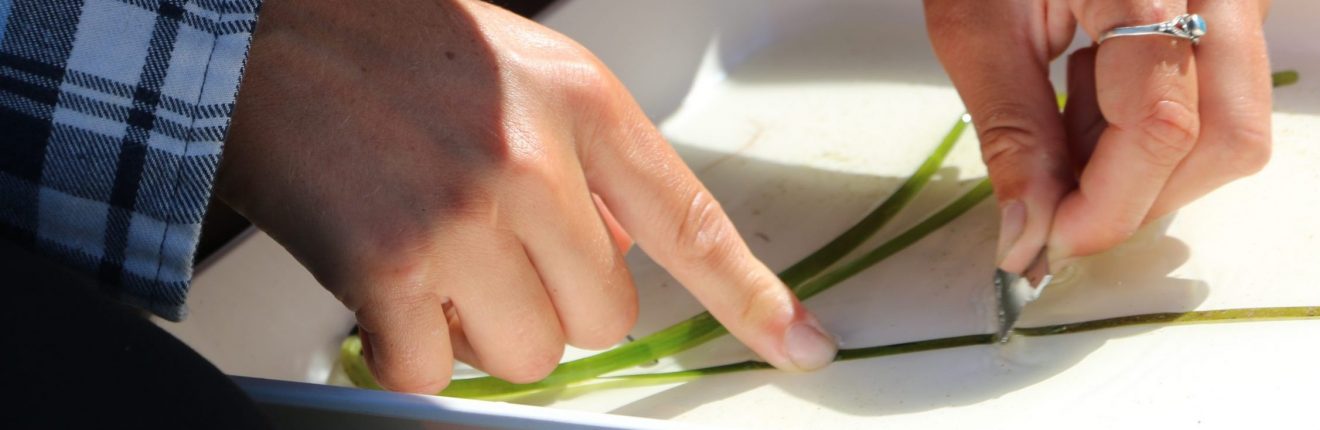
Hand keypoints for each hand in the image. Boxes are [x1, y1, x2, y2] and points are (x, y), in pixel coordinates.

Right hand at [220, 0, 834, 392]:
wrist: (252, 29)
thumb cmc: (383, 45)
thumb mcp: (517, 73)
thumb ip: (581, 163)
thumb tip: (613, 253)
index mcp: (580, 105)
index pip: (690, 221)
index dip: (751, 296)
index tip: (799, 343)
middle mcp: (534, 160)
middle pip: (603, 316)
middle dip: (551, 301)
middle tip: (487, 247)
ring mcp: (465, 215)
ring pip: (529, 353)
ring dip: (482, 328)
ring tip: (429, 254)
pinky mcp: (390, 265)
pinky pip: (434, 370)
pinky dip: (409, 348)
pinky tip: (383, 284)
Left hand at [923, 0, 1271, 270]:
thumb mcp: (977, 25)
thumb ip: (1013, 134)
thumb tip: (1029, 237)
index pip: (1164, 125)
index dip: (1106, 205)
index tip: (1046, 243)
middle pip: (1227, 136)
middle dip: (1136, 192)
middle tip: (1052, 197)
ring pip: (1234, 126)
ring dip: (1145, 164)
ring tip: (1065, 124)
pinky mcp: (1232, 9)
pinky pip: (1221, 97)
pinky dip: (1151, 128)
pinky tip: (1090, 98)